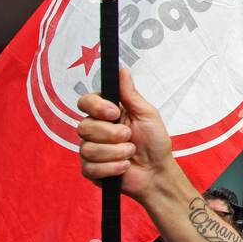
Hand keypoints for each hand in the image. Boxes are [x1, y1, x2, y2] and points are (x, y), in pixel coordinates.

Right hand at [77, 68, 183, 202]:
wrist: (157, 171)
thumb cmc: (154, 142)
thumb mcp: (146, 114)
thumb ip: (130, 94)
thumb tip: (122, 70)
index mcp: (106, 113)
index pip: (86, 102)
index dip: (96, 107)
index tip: (114, 113)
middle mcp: (95, 130)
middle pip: (84, 126)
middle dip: (111, 134)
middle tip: (129, 137)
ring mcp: (91, 150)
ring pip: (88, 149)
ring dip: (115, 153)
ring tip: (130, 153)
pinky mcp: (91, 170)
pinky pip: (91, 167)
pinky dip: (112, 168)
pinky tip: (124, 167)